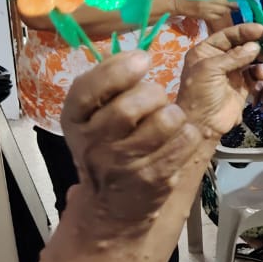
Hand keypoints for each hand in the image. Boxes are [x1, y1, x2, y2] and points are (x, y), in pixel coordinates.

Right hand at [60, 52, 203, 239]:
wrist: (110, 204)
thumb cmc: (106, 145)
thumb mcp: (92, 114)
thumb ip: (107, 82)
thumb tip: (138, 57)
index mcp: (74, 118)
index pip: (88, 89)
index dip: (119, 69)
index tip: (143, 61)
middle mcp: (93, 143)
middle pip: (130, 106)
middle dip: (153, 93)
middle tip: (156, 98)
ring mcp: (124, 164)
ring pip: (165, 120)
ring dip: (174, 113)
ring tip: (167, 120)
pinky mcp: (154, 177)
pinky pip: (186, 139)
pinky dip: (188, 132)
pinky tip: (176, 139)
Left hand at [176, 23, 262, 137]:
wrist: (203, 125)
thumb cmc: (200, 94)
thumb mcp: (210, 70)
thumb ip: (233, 56)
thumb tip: (255, 46)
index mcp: (206, 51)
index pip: (227, 35)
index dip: (244, 30)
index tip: (262, 28)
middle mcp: (219, 59)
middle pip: (241, 44)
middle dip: (255, 42)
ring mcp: (231, 72)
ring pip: (250, 58)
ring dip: (259, 58)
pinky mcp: (242, 86)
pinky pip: (255, 74)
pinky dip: (260, 72)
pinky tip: (261, 75)